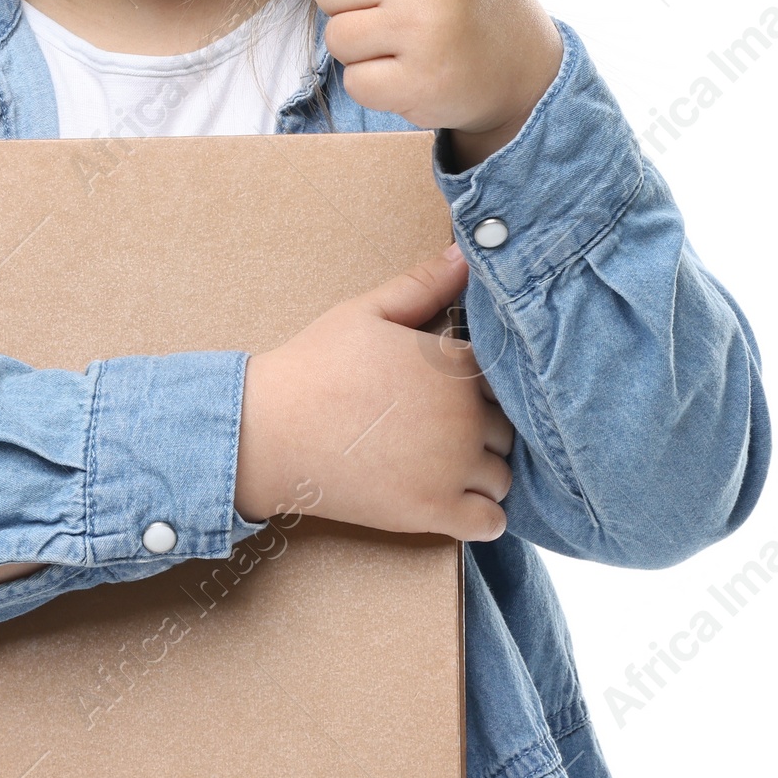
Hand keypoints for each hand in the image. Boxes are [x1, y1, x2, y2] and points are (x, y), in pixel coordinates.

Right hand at [234, 245, 514, 540]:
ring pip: (504, 475)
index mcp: (454, 365)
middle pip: (508, 427)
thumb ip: (423, 284)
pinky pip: (490, 522)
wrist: (269, 432)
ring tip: (448, 463)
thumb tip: (466, 255)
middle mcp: (465, 417)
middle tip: (444, 427)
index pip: (505, 377)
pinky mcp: (433, 512)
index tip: (451, 391)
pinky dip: (484, 516)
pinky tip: (458, 501)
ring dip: (485, 471)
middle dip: (485, 427)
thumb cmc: (314, 367)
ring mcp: (452, 468)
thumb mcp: (366, 312)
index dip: (479, 384)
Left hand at [313, 0, 563, 165]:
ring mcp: (422, 32)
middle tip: (408, 7)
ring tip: (412, 38)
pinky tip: (417, 70)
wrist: (526, 69)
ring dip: (366, 45)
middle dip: (358, 3)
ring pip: (337, 37)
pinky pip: (355, 82)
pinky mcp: (418, 85)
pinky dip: (379, 84)